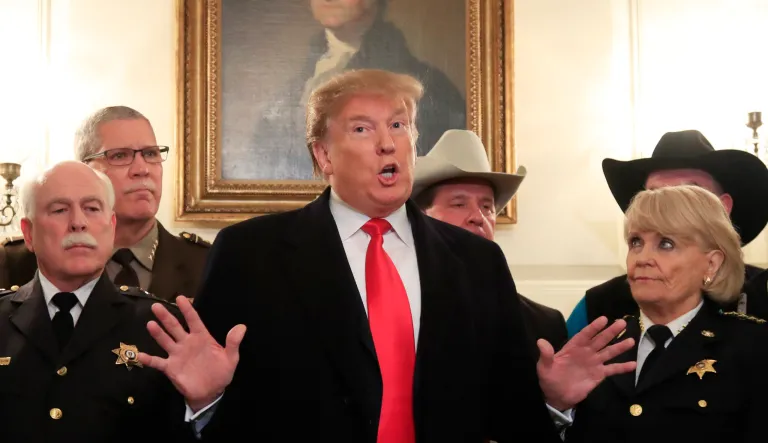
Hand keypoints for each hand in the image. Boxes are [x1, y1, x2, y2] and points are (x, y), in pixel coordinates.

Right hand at [137, 296, 246, 411]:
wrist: (211, 392)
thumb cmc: (221, 372)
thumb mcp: (230, 358)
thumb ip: (233, 343)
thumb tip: (242, 327)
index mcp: (202, 337)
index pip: (194, 320)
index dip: (188, 309)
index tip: (181, 297)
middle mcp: (187, 343)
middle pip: (175, 327)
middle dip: (166, 317)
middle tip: (156, 306)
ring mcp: (177, 354)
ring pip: (165, 341)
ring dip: (158, 333)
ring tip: (150, 324)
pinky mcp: (171, 368)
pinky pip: (158, 362)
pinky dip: (148, 359)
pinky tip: (139, 355)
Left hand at [536, 316, 635, 410]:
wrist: (556, 396)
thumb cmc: (549, 378)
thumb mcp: (544, 367)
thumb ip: (546, 355)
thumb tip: (540, 341)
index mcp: (573, 347)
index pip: (585, 335)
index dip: (594, 327)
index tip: (604, 319)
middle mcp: (585, 352)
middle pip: (600, 340)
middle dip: (610, 332)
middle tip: (622, 323)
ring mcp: (593, 363)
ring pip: (608, 352)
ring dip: (619, 347)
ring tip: (631, 340)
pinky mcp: (599, 375)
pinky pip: (612, 369)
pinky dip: (622, 367)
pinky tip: (633, 364)